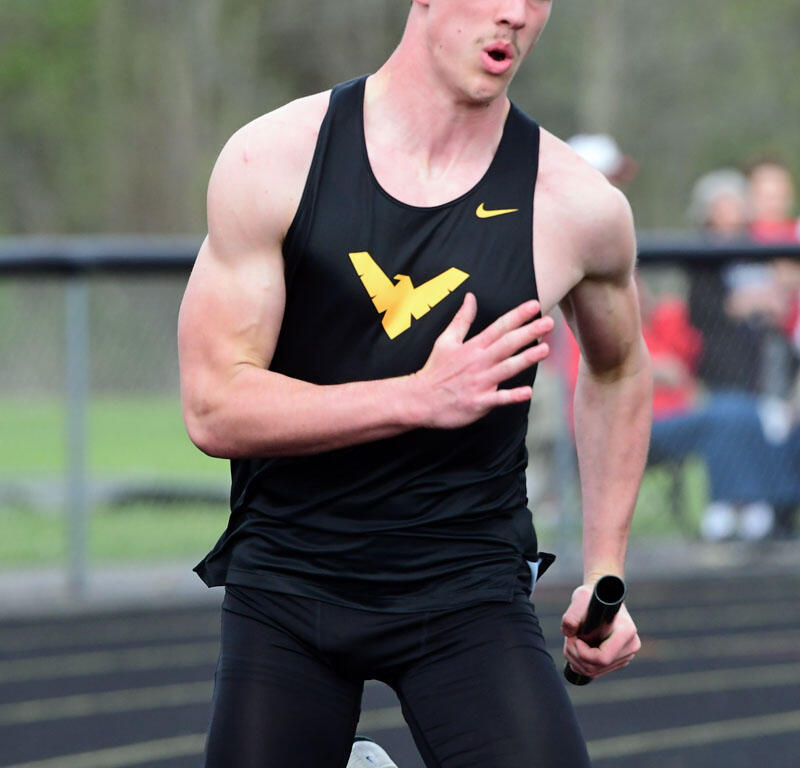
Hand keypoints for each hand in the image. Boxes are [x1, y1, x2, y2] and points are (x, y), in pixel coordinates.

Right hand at [413, 293, 553, 428]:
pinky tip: (527, 392)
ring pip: (506, 368)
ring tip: (545, 349)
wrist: (420, 400)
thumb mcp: (445, 340)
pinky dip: (512, 396)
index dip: (517, 316)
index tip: (534, 306)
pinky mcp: (478, 402)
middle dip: (528, 332)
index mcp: (472, 347)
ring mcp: (479, 383)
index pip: (498, 327)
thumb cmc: (435, 370)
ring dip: (525, 359)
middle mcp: (478, 362)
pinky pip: (498, 399)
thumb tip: (471, 297)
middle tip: (548, 322)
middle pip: (507, 344)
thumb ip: (461, 319)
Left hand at [561, 583, 640, 678]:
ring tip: (572, 640)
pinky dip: (582, 663)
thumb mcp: (580, 599)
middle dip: (575, 655)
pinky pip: (597, 670)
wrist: (602, 598)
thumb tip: (568, 632)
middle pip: (597, 667)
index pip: (602, 658)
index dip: (583, 653)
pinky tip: (577, 648)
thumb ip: (571, 616)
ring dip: (576, 660)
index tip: (575, 637)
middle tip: (569, 638)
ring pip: (595, 671)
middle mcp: (630, 646)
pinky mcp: (619, 660)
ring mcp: (626, 655)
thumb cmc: (592, 597)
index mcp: (626, 632)